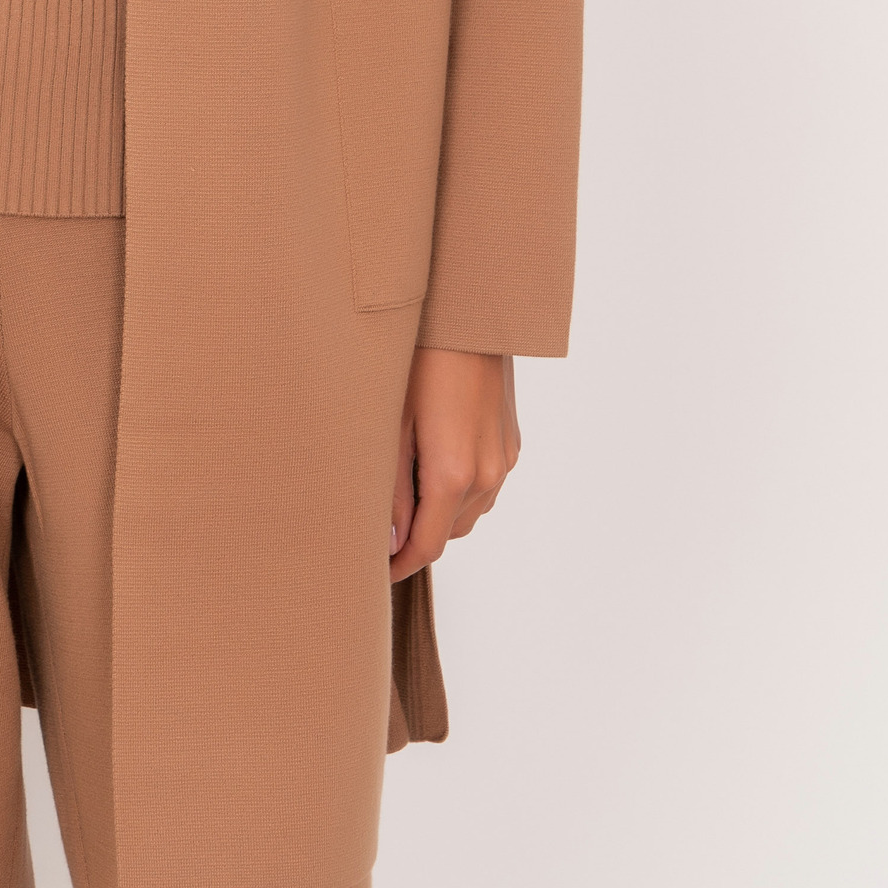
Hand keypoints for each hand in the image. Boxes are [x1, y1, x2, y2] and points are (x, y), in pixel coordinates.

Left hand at [389, 348, 520, 583]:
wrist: (470, 316)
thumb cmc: (420, 361)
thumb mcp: (391, 425)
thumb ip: (390, 489)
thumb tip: (390, 537)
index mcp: (452, 476)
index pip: (426, 547)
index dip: (399, 565)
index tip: (375, 571)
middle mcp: (487, 476)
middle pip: (448, 534)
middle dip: (416, 537)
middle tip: (380, 521)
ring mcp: (504, 460)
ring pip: (469, 513)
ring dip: (440, 514)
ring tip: (404, 486)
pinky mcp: (512, 443)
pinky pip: (485, 486)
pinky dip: (460, 490)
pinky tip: (433, 460)